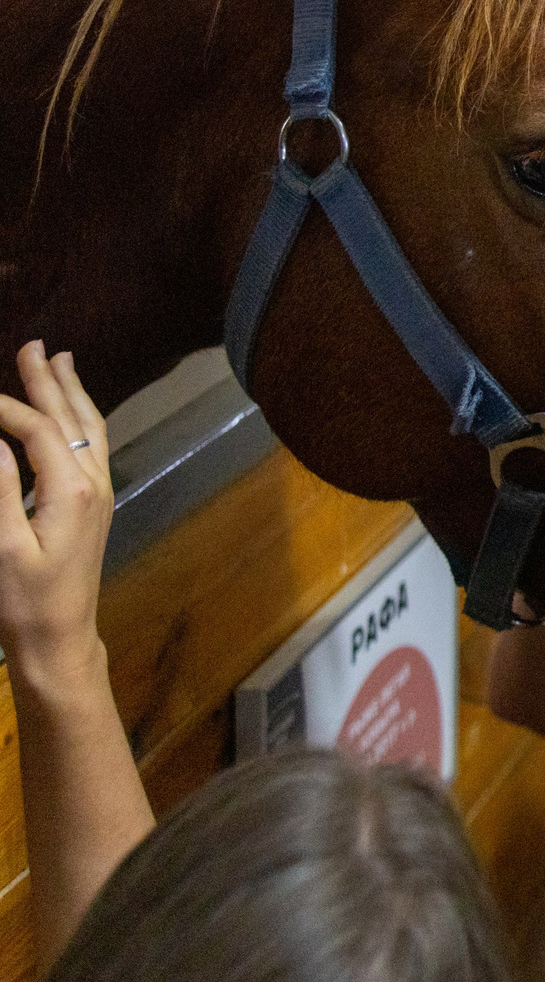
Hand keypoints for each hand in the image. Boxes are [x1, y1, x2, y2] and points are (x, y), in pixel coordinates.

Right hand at [0, 342, 113, 676]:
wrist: (60, 638)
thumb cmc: (26, 599)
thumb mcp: (3, 545)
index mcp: (71, 490)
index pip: (37, 430)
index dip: (4, 406)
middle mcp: (93, 484)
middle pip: (71, 418)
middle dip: (50, 380)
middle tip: (35, 344)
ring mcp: (98, 493)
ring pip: (88, 429)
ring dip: (70, 393)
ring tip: (59, 360)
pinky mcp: (93, 505)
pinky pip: (90, 447)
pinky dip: (78, 419)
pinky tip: (69, 410)